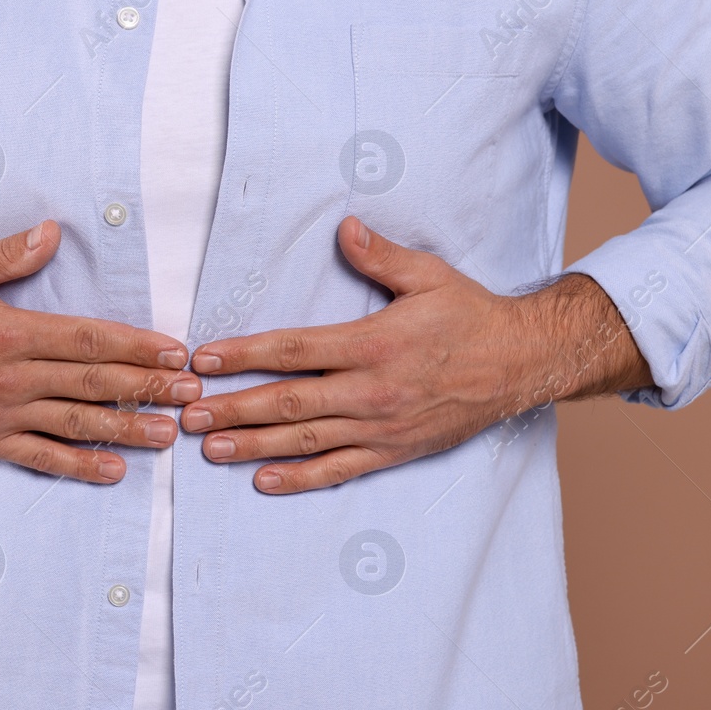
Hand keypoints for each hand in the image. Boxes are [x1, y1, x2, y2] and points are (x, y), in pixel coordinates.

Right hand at [0, 220, 200, 482]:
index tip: (176, 353)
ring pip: (75, 424)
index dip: (138, 347)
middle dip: (149, 389)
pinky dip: (78, 466)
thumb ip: (9, 255)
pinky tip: (113, 471)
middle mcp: (9, 376)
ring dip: (127, 429)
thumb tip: (53, 233)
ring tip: (168, 434)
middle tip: (192, 395)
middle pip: (94, 383)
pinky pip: (39, 456)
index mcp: (8, 331)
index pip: (89, 339)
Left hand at [178, 216, 651, 493]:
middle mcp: (371, 390)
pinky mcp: (393, 451)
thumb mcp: (429, 276)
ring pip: (305, 440)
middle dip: (233, 408)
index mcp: (373, 343)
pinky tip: (263, 481)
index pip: (293, 349)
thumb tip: (345, 228)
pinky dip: (300, 478)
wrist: (523, 364)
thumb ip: (381, 256)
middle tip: (187, 415)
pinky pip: (339, 470)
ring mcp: (380, 426)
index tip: (203, 360)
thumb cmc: (472, 316)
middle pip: (288, 401)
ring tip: (210, 449)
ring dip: (253, 445)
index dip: (243, 355)